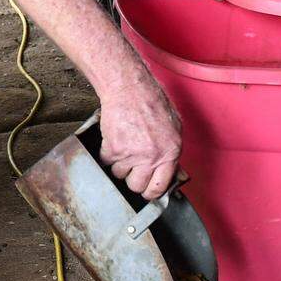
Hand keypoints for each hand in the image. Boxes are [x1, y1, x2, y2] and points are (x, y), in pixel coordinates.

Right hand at [98, 76, 181, 200]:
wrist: (129, 88)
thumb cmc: (152, 100)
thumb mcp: (174, 126)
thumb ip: (170, 150)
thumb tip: (167, 170)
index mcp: (170, 153)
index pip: (159, 187)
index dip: (150, 191)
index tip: (146, 190)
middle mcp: (151, 157)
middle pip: (136, 186)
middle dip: (132, 180)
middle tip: (132, 168)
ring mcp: (131, 154)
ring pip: (119, 174)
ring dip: (119, 164)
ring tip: (124, 146)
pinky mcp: (113, 148)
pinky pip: (106, 162)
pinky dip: (107, 153)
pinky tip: (114, 139)